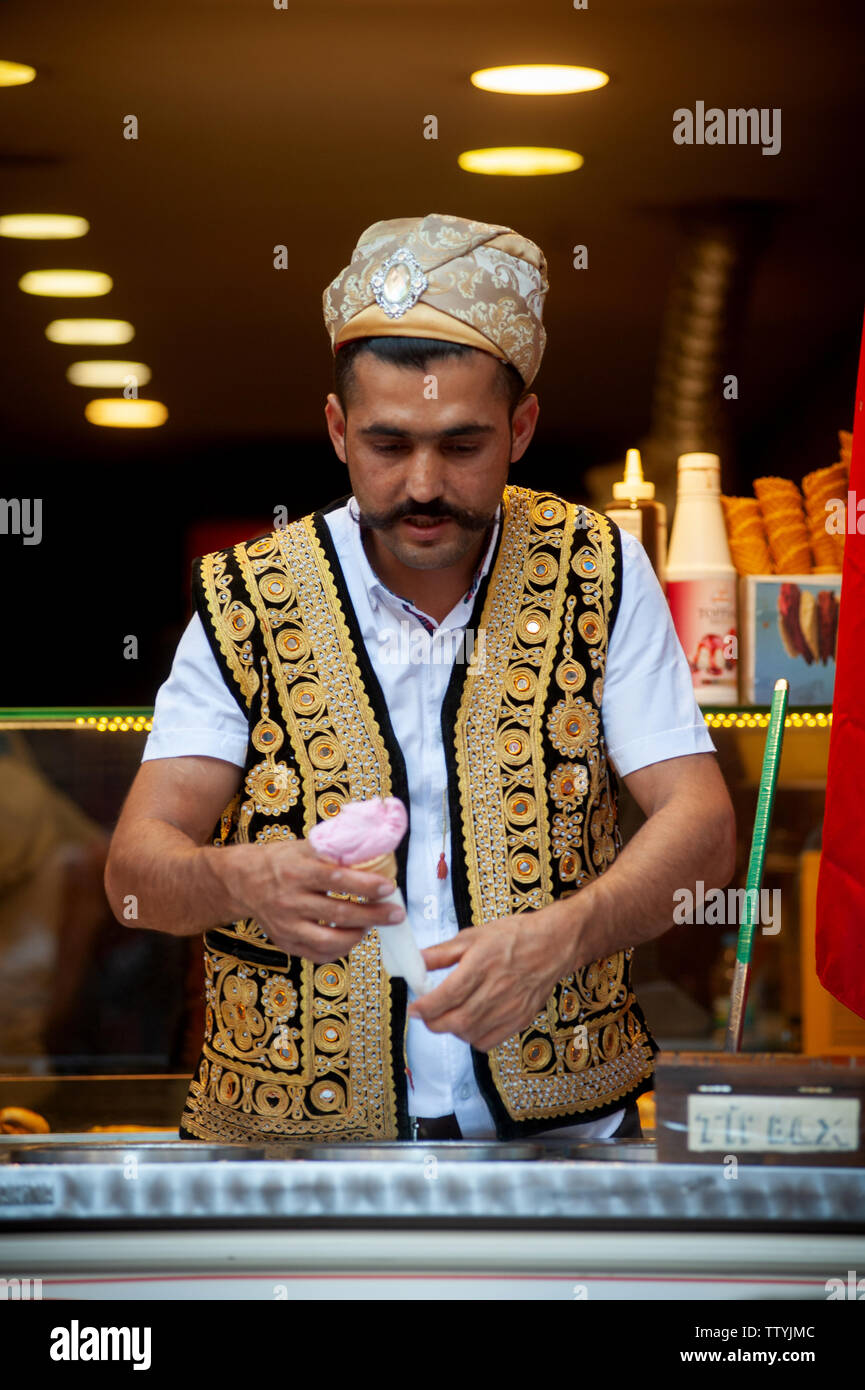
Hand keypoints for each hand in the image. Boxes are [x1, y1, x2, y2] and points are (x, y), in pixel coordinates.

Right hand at [206, 838, 404, 963]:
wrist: (242, 882)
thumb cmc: (281, 861)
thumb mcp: (303, 847)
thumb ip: (333, 850)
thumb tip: (374, 848)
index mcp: (297, 870)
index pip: (337, 878)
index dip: (366, 884)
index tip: (388, 887)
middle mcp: (291, 899)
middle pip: (338, 912)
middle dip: (373, 914)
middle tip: (396, 914)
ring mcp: (287, 924)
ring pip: (329, 939)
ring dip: (358, 935)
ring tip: (372, 926)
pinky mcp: (285, 942)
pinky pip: (318, 954)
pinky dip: (340, 949)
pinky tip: (352, 937)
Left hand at [406, 900, 575, 1049]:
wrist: (554, 944)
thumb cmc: (514, 936)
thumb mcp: (474, 936)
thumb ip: (443, 952)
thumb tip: (416, 961)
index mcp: (482, 964)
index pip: (447, 995)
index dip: (425, 1007)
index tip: (414, 1008)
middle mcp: (497, 989)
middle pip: (457, 1020)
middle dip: (434, 1023)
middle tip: (426, 1016)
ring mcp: (510, 1007)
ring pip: (470, 1034)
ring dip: (452, 1030)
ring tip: (449, 1015)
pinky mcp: (520, 1019)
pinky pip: (488, 1041)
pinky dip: (473, 1038)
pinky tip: (471, 1022)